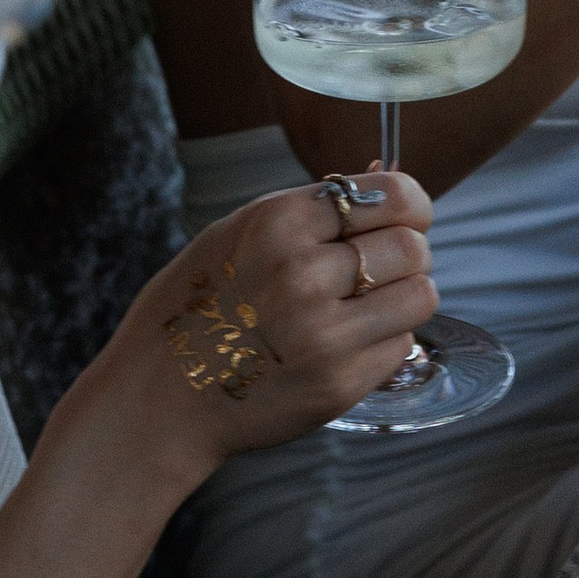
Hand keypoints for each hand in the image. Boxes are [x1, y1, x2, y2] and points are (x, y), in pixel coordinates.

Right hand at [93, 172, 436, 481]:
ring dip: (403, 298)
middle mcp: (303, 275)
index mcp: (278, 223)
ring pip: (420, 295)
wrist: (157, 402)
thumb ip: (313, 208)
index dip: (408, 206)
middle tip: (377, 268)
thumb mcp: (240, 232)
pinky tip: (347, 344)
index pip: (392, 196)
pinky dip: (385, 342)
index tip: (404, 217)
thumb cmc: (197, 309)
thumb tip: (385, 175)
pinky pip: (401, 346)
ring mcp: (323, 335)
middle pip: (412, 247)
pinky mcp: (336, 386)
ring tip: (368, 305)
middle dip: (405, 254)